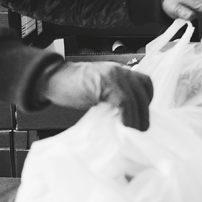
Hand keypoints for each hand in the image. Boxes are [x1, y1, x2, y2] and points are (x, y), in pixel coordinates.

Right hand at [38, 60, 153, 129]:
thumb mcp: (100, 88)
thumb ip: (115, 95)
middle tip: (142, 128)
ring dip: (136, 117)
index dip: (147, 100)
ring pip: (134, 98)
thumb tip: (130, 115)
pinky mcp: (103, 83)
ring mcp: (112, 75)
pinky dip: (126, 115)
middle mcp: (119, 70)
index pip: (145, 82)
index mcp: (120, 71)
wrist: (53, 78)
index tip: (142, 115)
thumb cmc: (74, 86)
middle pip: (142, 92)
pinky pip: (123, 101)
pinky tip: (123, 125)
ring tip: (134, 131)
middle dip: (144, 112)